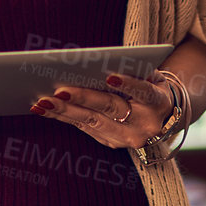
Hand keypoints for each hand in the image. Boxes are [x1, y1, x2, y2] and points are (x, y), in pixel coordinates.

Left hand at [30, 70, 175, 149]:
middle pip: (111, 109)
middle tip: (59, 91)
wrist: (163, 116)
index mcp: (158, 103)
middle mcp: (145, 125)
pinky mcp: (112, 143)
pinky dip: (63, 117)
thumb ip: (133, 68)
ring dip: (64, 111)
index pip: (144, 92)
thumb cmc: (151, 84)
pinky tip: (45, 109)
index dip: (128, 84)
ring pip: (93, 122)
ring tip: (41, 102)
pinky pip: (84, 128)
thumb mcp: (151, 73)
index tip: (111, 76)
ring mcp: (128, 138)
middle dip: (83, 99)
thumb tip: (99, 62)